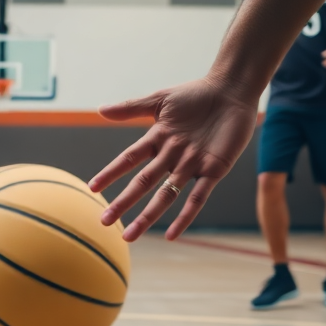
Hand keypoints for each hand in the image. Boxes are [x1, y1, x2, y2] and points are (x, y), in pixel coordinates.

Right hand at [89, 77, 257, 241]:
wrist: (232, 91)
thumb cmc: (197, 94)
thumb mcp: (161, 99)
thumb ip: (132, 108)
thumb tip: (101, 110)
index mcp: (157, 140)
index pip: (129, 160)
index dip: (111, 173)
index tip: (93, 188)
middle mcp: (171, 156)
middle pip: (143, 183)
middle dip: (124, 202)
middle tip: (104, 221)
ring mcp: (191, 165)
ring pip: (165, 195)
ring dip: (148, 216)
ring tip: (131, 235)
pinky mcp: (213, 171)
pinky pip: (197, 198)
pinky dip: (185, 217)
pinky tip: (171, 235)